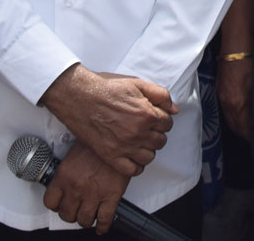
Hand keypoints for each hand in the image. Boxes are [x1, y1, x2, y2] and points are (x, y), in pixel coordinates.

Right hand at [40, 65, 175, 176]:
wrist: (79, 97)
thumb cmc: (105, 88)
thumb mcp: (136, 83)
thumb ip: (159, 94)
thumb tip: (174, 109)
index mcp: (146, 114)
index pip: (168, 124)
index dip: (162, 119)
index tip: (155, 117)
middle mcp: (138, 133)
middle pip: (160, 141)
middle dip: (156, 133)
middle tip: (146, 127)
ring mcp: (125, 147)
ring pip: (149, 157)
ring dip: (147, 149)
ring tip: (139, 140)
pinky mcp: (112, 156)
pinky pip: (133, 170)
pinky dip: (136, 165)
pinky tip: (132, 155)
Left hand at [42, 141, 128, 233]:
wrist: (116, 135)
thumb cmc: (95, 141)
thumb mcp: (74, 151)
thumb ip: (68, 169)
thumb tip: (65, 176)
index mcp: (65, 175)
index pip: (51, 202)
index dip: (55, 205)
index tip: (59, 203)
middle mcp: (76, 187)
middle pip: (67, 215)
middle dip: (71, 213)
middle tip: (75, 209)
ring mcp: (93, 194)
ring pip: (84, 220)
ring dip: (85, 219)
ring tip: (88, 214)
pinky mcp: (111, 196)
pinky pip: (104, 220)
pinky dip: (103, 226)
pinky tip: (101, 225)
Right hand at [217, 55, 251, 139]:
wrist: (236, 45)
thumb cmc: (251, 62)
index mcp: (237, 103)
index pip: (244, 128)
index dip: (252, 137)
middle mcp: (227, 102)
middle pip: (235, 127)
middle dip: (245, 135)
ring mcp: (221, 95)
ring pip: (229, 119)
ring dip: (238, 126)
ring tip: (250, 129)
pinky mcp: (220, 89)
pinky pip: (225, 109)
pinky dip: (233, 116)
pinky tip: (241, 114)